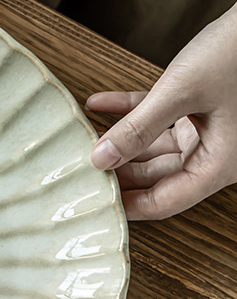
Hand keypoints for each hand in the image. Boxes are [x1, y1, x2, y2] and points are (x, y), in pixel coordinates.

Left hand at [87, 4, 236, 219]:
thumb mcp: (181, 92)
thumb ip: (138, 127)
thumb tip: (100, 158)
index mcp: (219, 162)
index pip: (166, 201)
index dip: (128, 206)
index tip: (94, 203)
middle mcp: (214, 151)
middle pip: (155, 176)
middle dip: (117, 171)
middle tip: (78, 171)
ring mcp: (206, 130)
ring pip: (152, 147)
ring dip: (119, 140)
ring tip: (82, 138)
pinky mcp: (199, 107)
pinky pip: (157, 118)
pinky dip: (129, 111)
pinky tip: (98, 104)